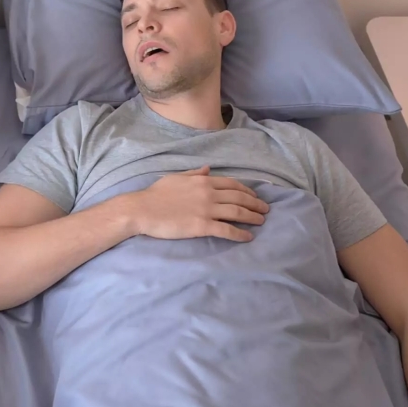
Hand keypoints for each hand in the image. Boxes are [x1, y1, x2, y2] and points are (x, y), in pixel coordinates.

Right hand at [126, 166, 268, 241]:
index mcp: (203, 181)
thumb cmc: (155, 194)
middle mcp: (209, 193)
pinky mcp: (202, 226)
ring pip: (237, 212)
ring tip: (261, 221)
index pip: (232, 184)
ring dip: (252, 217)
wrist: (142, 209)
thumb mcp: (175, 178)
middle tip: (265, 210)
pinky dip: (240, 234)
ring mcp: (206, 210)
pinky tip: (248, 237)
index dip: (247, 190)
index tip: (254, 196)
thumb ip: (194, 173)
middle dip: (255, 203)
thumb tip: (208, 169)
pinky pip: (227, 230)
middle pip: (239, 198)